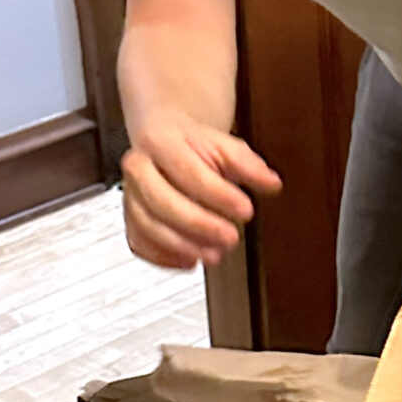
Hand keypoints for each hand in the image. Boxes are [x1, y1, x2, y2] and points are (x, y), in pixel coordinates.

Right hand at [120, 118, 281, 269]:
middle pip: (161, 202)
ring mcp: (131, 196)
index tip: (246, 210)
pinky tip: (191, 259)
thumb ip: (248, 165)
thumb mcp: (225, 146)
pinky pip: (140, 244)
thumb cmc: (193, 146)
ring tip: (215, 254)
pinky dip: (165, 257)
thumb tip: (271, 183)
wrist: (164, 142)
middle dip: (199, 225)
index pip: (188, 173)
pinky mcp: (130, 220)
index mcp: (160, 141)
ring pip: (148, 227)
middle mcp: (138, 168)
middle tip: (230, 237)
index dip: (218, 196)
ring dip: (183, 246)